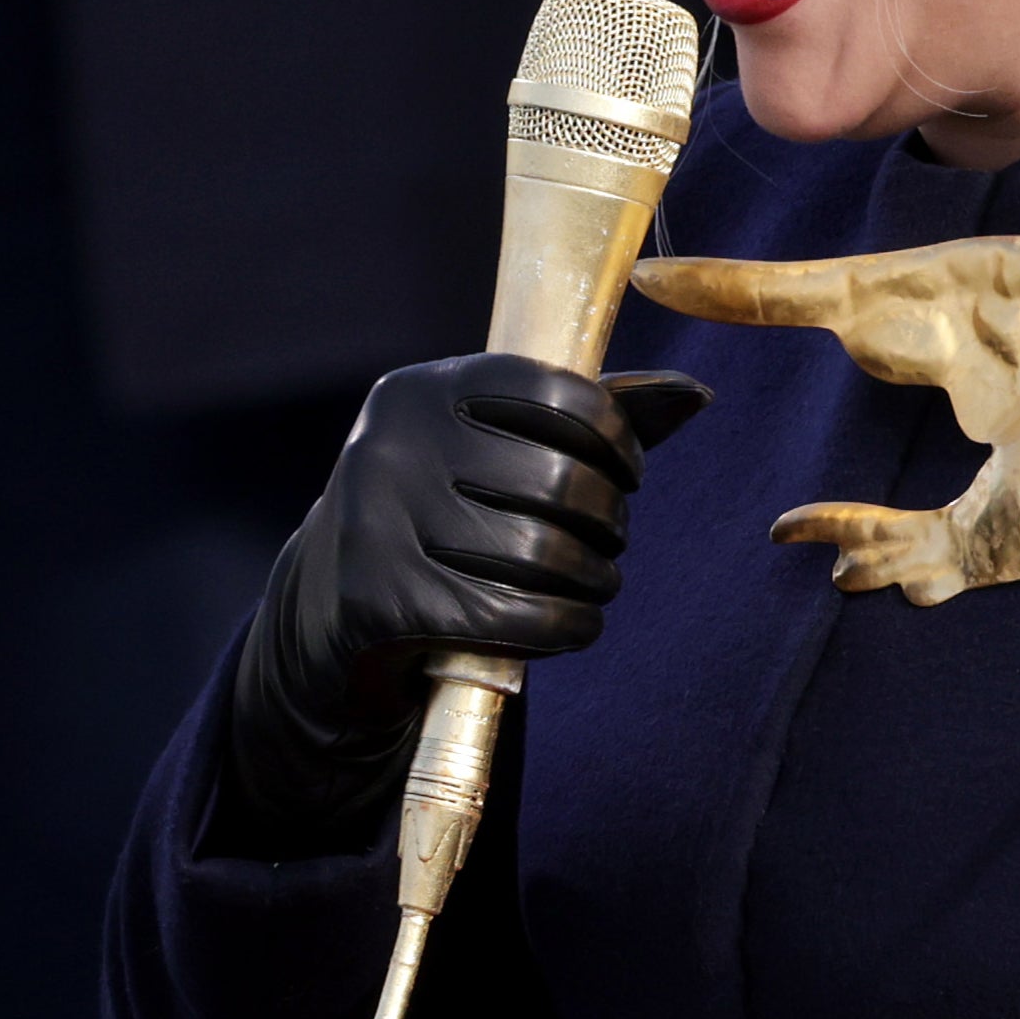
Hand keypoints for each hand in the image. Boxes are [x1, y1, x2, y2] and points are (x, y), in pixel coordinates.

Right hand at [225, 356, 708, 843]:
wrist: (327, 605)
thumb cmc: (435, 514)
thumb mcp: (483, 450)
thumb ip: (575, 424)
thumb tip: (692, 397)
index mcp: (423, 390)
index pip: (562, 397)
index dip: (618, 441)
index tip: (628, 474)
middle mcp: (393, 445)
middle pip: (561, 484)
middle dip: (609, 521)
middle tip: (611, 542)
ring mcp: (378, 522)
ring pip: (543, 555)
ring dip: (595, 580)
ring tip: (598, 584)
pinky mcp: (382, 600)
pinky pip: (514, 617)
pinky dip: (568, 628)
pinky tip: (577, 625)